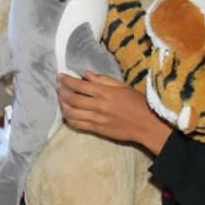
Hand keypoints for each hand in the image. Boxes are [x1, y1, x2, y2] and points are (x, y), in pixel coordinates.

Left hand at [58, 71, 172, 153]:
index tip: (60, 76)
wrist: (146, 124)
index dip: (67, 80)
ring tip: (60, 99)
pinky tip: (66, 113)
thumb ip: (103, 80)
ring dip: (62, 105)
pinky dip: (68, 119)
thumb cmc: (137, 103)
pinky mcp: (96, 130)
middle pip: (72, 99)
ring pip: (71, 113)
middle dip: (61, 92)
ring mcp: (96, 119)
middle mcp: (98, 106)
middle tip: (57, 87)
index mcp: (105, 93)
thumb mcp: (123, 86)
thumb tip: (86, 74)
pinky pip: (77, 124)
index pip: (79, 85)